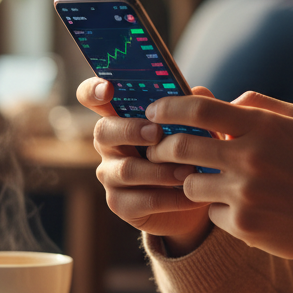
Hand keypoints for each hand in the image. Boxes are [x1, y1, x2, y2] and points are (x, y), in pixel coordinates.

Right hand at [77, 77, 212, 252]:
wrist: (199, 194)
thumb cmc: (191, 148)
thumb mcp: (196, 123)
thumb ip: (193, 105)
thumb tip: (198, 92)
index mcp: (122, 115)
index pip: (93, 96)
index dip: (93, 90)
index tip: (108, 89)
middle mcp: (110, 143)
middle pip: (103, 131)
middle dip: (131, 130)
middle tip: (157, 134)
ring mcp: (111, 174)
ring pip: (126, 170)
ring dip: (160, 169)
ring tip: (189, 170)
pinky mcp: (121, 203)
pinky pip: (141, 200)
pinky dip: (170, 198)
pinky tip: (191, 196)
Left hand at [146, 90, 292, 261]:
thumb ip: (257, 104)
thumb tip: (218, 99)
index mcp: (262, 126)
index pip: (200, 109)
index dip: (169, 107)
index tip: (154, 111)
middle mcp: (251, 158)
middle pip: (182, 146)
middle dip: (163, 147)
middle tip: (160, 148)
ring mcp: (246, 194)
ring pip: (189, 184)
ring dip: (192, 181)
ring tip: (209, 181)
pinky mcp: (244, 226)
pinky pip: (211, 213)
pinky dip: (218, 209)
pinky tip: (241, 207)